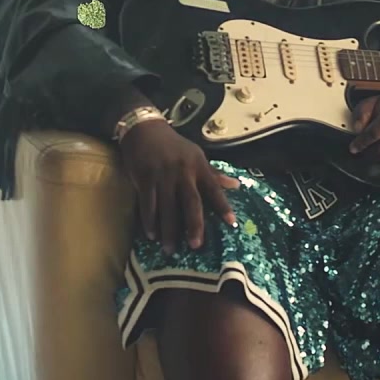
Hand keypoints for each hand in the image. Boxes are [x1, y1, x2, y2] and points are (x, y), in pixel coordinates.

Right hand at [119, 120, 239, 253]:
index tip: (231, 223)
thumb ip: (214, 174)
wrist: (144, 130)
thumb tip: (236, 186)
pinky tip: (152, 235)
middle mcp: (182, 171)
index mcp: (197, 166)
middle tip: (196, 245)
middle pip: (190, 201)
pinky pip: (147, 204)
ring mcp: (162, 175)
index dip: (223, 206)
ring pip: (166, 207)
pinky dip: (149, 221)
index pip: (213, 188)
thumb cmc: (173, 146)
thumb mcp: (196, 155)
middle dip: (193, 224)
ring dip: (168, 230)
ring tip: (170, 249)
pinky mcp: (144, 178)